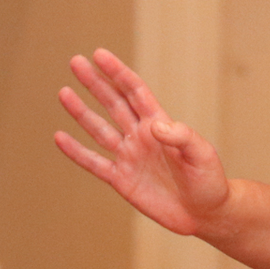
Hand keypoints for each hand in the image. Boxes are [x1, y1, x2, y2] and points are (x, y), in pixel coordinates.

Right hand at [55, 48, 230, 237]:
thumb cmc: (210, 181)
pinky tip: (60, 137)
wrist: (205, 213)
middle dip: (95, 83)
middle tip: (76, 61)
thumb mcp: (202, 155)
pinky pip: (94, 163)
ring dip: (81, 112)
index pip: (135, 92)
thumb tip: (153, 125)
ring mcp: (129, 157)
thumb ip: (181, 137)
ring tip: (63, 92)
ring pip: (99, 129)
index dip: (118, 73)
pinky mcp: (121, 180)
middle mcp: (141, 136)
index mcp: (161, 124)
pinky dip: (76, 151)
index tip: (100, 55)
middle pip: (113, 103)